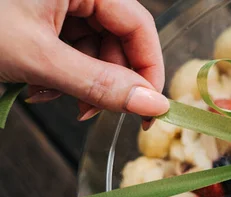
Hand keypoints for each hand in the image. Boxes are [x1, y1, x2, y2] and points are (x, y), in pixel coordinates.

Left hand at [0, 0, 168, 123]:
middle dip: (105, 82)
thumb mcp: (37, 58)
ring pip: (93, 50)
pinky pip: (69, 50)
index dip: (148, 72)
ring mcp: (58, 2)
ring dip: (79, 83)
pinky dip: (59, 75)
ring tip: (48, 96)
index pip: (139, 27)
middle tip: (88, 111)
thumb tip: (153, 105)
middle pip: (117, 41)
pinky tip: (36, 86)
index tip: (149, 110)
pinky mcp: (41, 16)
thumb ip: (100, 84)